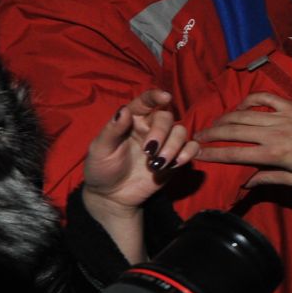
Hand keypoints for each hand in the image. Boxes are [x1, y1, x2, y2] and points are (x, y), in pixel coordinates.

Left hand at [82, 90, 198, 211]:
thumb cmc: (101, 169)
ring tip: (158, 164)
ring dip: (173, 146)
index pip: (146, 102)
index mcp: (132, 120)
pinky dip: (188, 153)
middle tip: (149, 151)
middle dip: (161, 132)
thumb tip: (124, 110)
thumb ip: (112, 130)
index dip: (155, 96)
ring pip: (181, 132)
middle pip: (166, 117)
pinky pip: (191, 148)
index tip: (164, 96)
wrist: (111, 196)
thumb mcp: (100, 149)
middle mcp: (150, 128)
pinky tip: (176, 163)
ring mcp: (165, 143)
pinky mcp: (175, 159)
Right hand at [195, 91, 291, 187]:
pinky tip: (238, 108)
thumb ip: (270, 179)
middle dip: (210, 133)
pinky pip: (261, 97)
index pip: (235, 153)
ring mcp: (281, 115)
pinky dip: (246, 101)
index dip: (212, 154)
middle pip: (232, 130)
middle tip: (194, 137)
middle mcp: (274, 132)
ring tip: (210, 124)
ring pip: (242, 114)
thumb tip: (247, 183)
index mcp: (275, 154)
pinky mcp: (289, 104)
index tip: (196, 153)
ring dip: (223, 118)